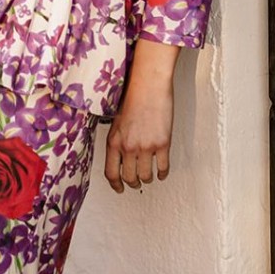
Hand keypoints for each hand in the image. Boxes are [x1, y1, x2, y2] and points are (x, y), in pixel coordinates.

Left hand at [103, 41, 177, 192]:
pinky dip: (163, 173)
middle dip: (133, 183)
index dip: (116, 185)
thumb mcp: (116, 120)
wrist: (148, 85)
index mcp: (114, 141)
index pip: (111, 173)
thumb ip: (117, 139)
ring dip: (148, 179)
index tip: (120, 188)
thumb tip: (120, 156)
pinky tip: (162, 172)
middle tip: (137, 182)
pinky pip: (163, 167)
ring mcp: (145, 147)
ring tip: (150, 176)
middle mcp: (128, 147)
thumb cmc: (133, 97)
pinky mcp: (162, 144)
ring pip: (146, 176)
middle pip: (129, 178)